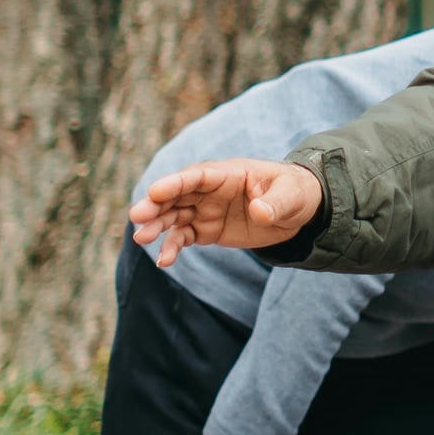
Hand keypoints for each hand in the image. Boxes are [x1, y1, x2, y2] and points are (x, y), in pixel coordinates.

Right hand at [129, 160, 323, 267]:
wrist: (297, 210)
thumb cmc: (293, 192)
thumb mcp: (291, 195)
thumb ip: (275, 203)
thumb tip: (260, 212)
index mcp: (226, 174)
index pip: (197, 176)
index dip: (176, 183)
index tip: (156, 192)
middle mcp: (209, 191)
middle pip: (175, 195)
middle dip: (155, 204)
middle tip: (137, 217)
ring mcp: (204, 210)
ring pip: (173, 216)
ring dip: (157, 226)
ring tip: (141, 238)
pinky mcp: (206, 230)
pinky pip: (184, 237)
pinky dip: (172, 247)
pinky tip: (164, 260)